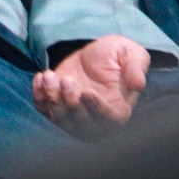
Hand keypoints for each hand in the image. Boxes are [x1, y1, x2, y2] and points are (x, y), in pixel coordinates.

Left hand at [33, 35, 149, 136]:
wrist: (96, 54)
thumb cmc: (118, 55)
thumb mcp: (132, 53)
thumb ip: (136, 67)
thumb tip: (138, 83)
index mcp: (119, 110)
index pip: (108, 120)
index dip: (97, 109)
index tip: (86, 92)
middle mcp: (96, 120)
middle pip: (81, 125)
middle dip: (71, 104)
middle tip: (67, 80)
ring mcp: (75, 116)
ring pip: (61, 120)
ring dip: (52, 100)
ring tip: (49, 76)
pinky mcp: (58, 107)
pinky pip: (45, 110)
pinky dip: (39, 98)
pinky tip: (40, 78)